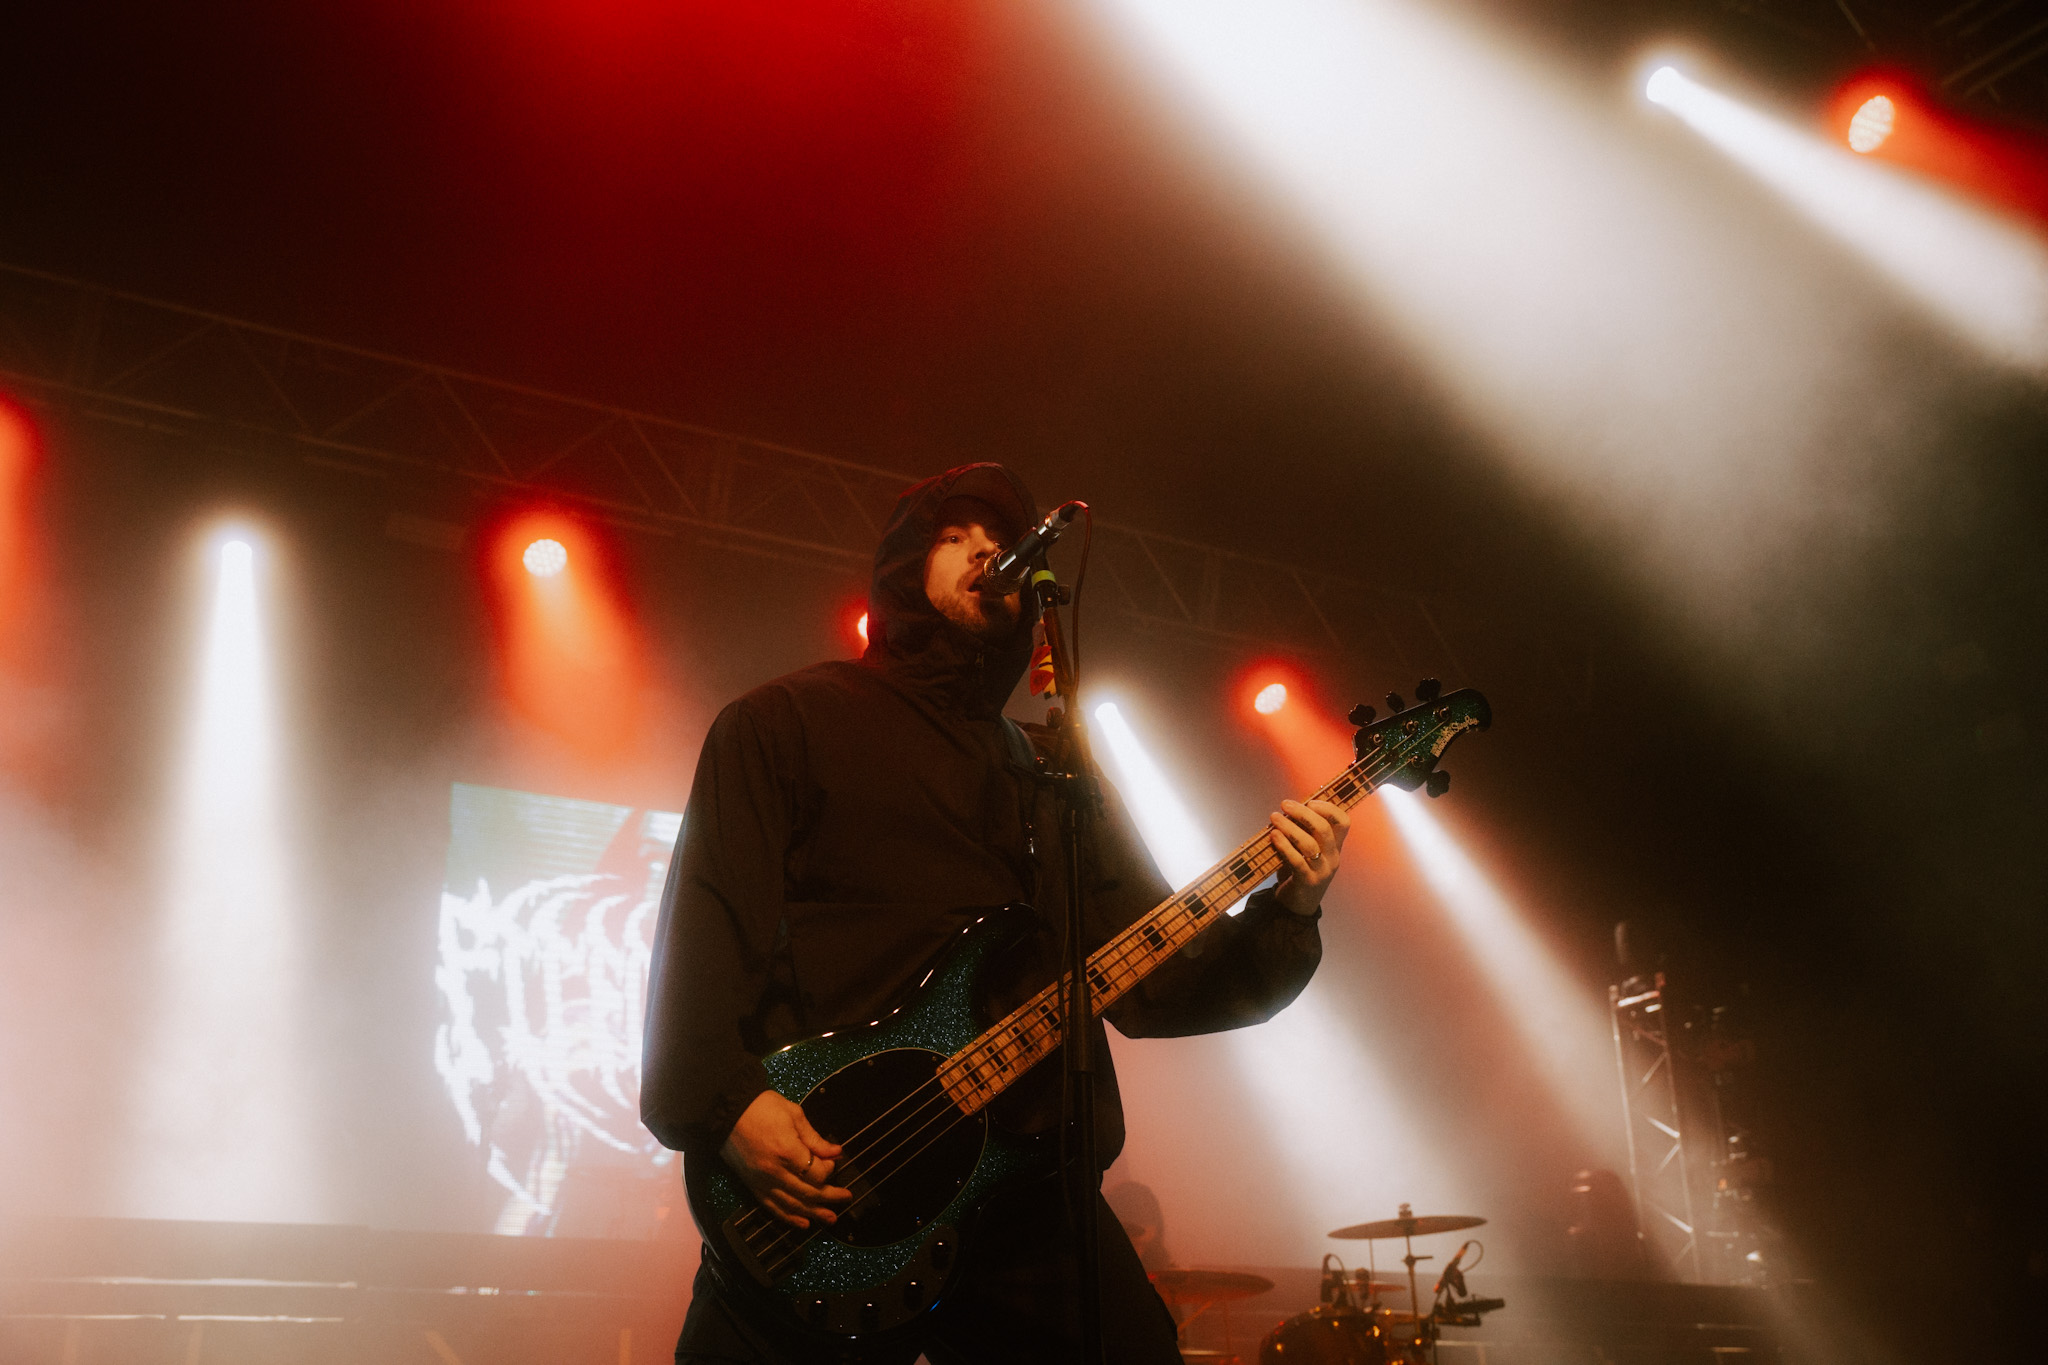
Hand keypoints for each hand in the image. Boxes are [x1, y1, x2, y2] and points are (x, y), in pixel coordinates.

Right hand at [720, 1090, 851, 1227]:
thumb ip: (815, 1138)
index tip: (832, 1161)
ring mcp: (762, 1182)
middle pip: (808, 1193)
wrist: (727, 1112)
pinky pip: (772, 1207)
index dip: (829, 1170)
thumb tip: (836, 1152)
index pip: (816, 1172)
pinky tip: (803, 1224)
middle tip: (846, 1198)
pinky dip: (789, 1218)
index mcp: (786, 1151)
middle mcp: (774, 1172)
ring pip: (792, 1205)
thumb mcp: (793, 1114)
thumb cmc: (761, 1107)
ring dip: (813, 1213)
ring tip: (830, 1219)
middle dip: (830, 1197)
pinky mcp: (752, 1186)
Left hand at [1268, 798, 1349, 915]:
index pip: (1344, 822)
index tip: (1310, 801)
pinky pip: (1297, 860)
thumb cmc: (1299, 872)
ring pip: (1309, 844)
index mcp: (1335, 847)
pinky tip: (1273, 836)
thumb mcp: (1307, 851)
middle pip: (1324, 829)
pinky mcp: (1308, 882)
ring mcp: (1322, 871)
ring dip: (1289, 827)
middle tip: (1285, 804)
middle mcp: (1333, 858)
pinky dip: (1284, 845)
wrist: (1298, 906)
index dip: (1329, 808)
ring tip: (1274, 818)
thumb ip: (1304, 833)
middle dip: (1303, 813)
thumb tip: (1288, 809)